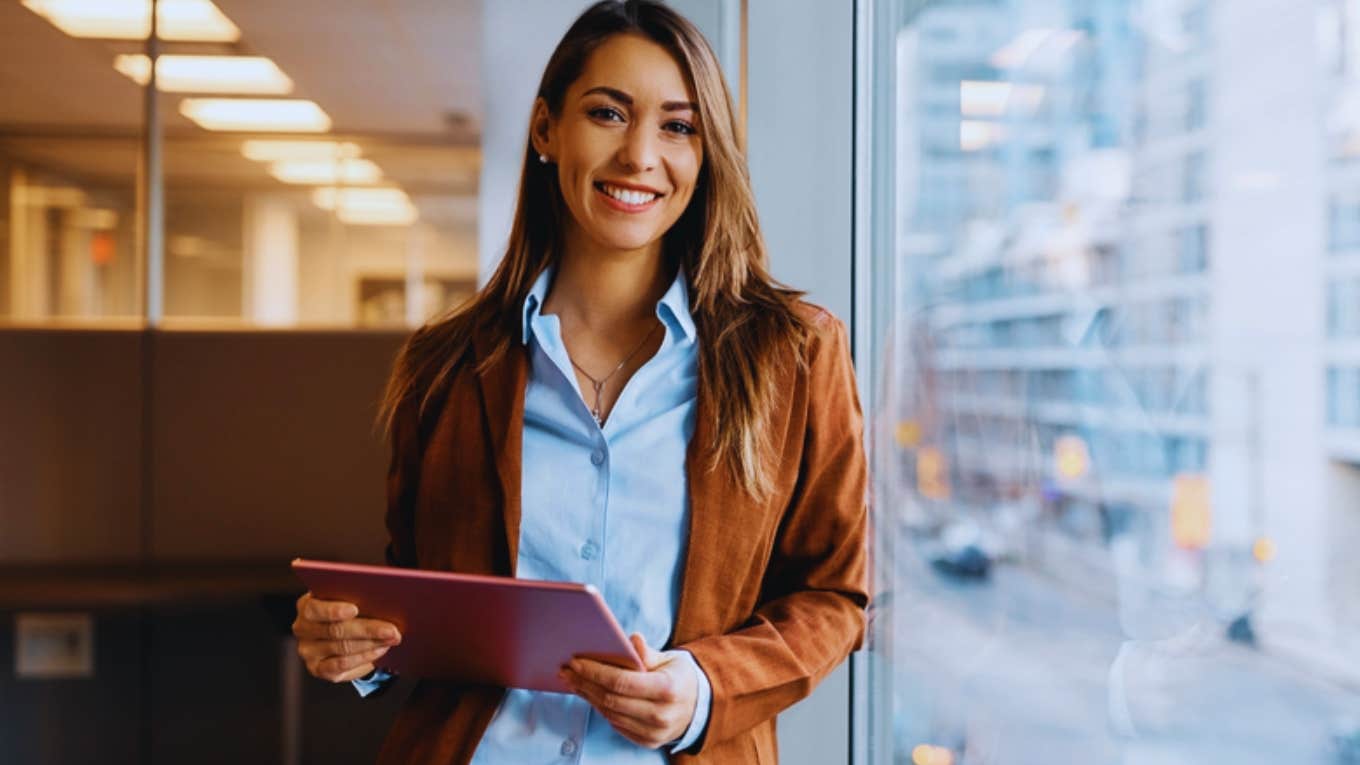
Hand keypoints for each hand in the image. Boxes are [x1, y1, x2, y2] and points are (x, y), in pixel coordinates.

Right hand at [292, 591, 401, 682]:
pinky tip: (380, 650)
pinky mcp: (318, 669)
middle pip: (335, 630)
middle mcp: (302, 628)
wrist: (343, 632)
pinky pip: (342, 665)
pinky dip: (364, 657)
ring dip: (371, 644)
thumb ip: (357, 596)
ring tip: (391, 639)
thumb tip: (382, 598)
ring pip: (342, 648)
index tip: (354, 609)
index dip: (334, 610)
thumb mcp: (349, 598)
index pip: (314, 609)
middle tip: (392, 630)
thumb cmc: (349, 610)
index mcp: (306, 605)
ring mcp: (308, 651)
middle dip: (368, 629)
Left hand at [560, 633, 698, 748]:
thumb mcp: (671, 659)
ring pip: (610, 714)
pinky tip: (589, 694)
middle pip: (611, 699)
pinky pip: (616, 725)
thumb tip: (631, 640)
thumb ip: (648, 653)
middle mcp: (661, 715)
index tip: (576, 661)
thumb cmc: (680, 677)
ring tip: (573, 681)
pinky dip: (600, 709)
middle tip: (566, 670)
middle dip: (585, 683)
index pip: (622, 682)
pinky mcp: (648, 742)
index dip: (595, 672)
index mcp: (667, 689)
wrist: (700, 707)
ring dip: (588, 697)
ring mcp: (654, 732)